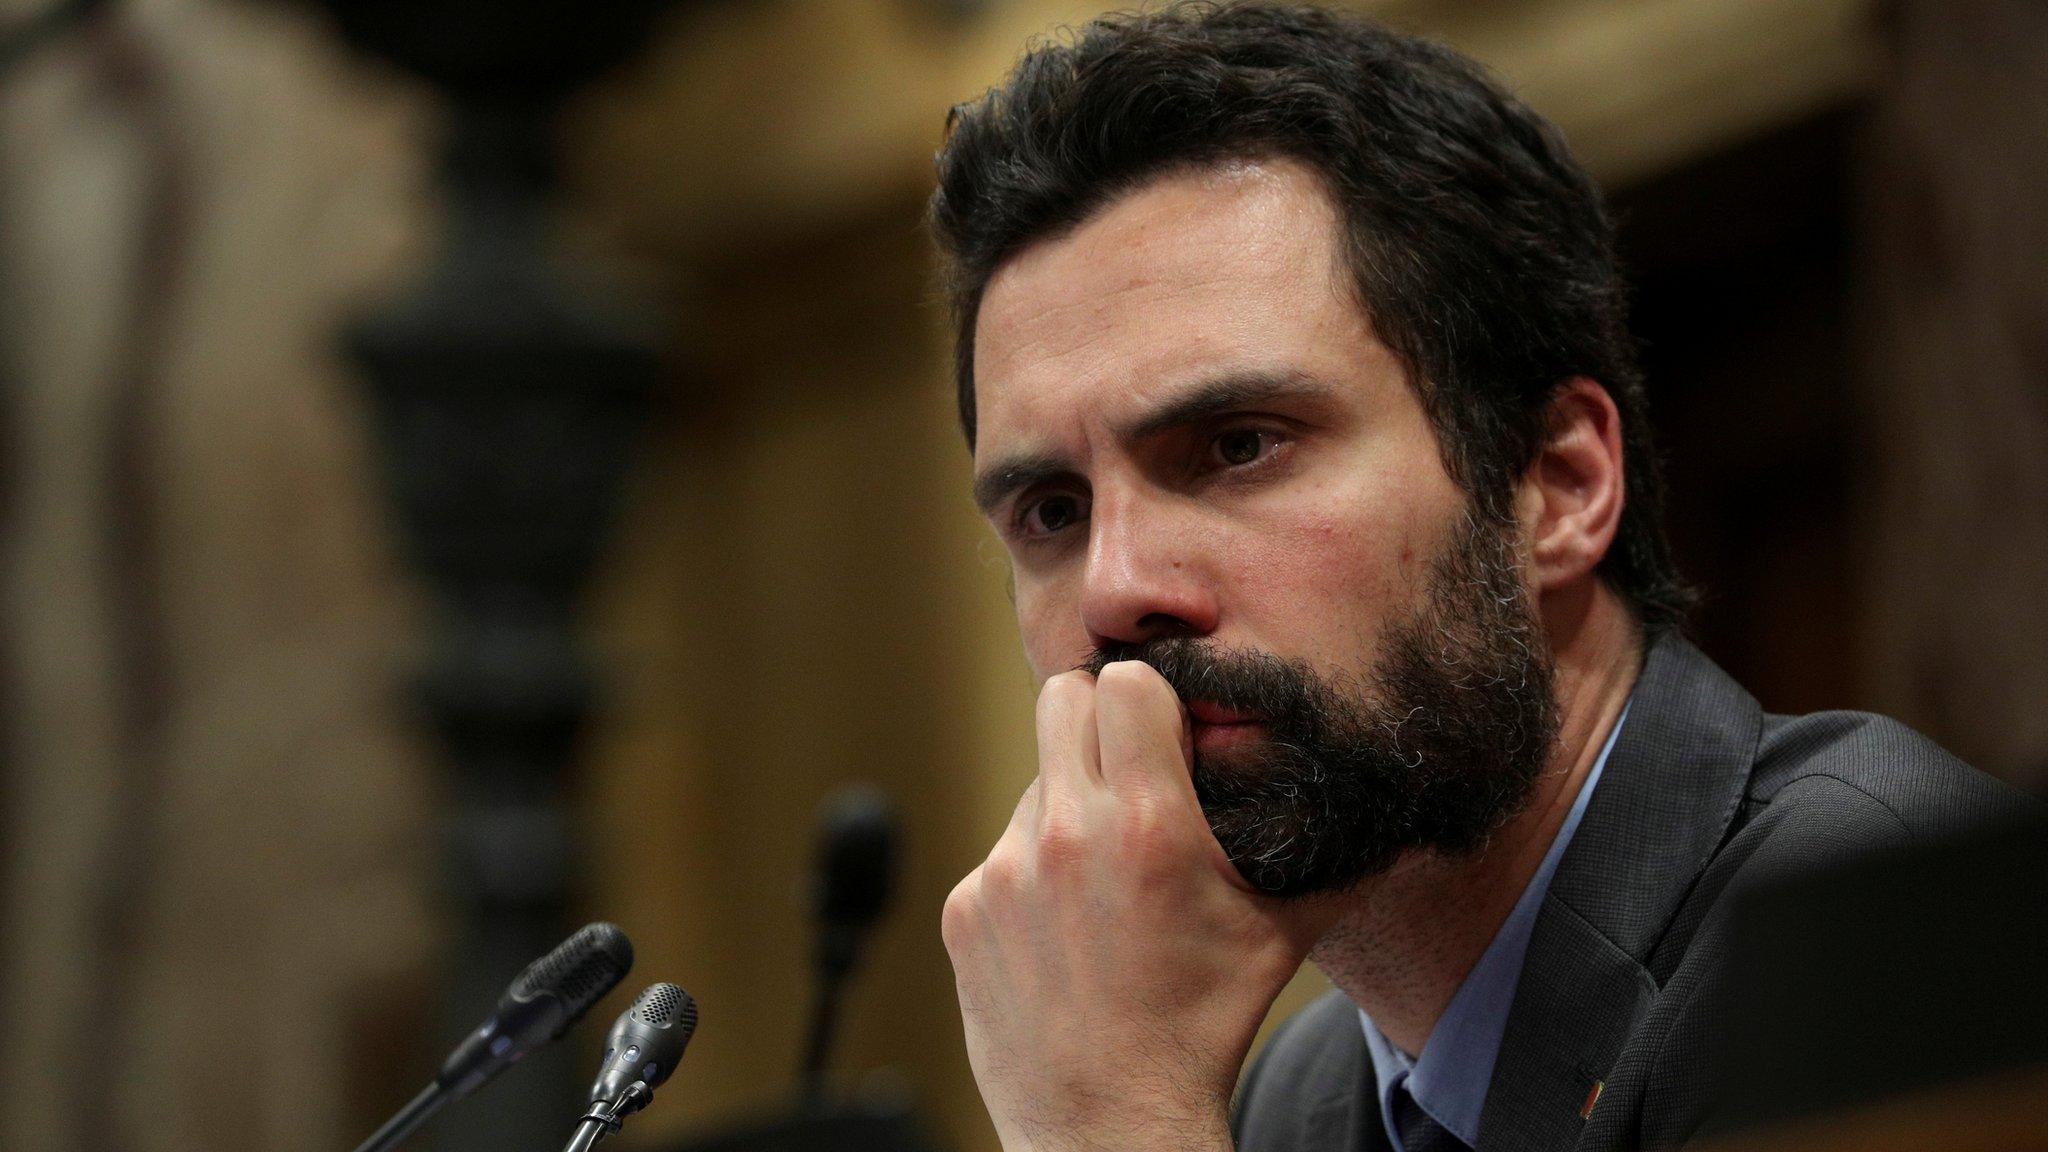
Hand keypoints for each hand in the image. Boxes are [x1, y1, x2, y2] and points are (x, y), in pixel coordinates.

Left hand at [942, 662, 1336, 1151]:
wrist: (1112, 1123)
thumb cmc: (1205, 1026)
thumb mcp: (1280, 934)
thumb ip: (1330, 855)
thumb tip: (1381, 808)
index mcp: (1149, 825)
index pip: (1126, 682)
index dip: (1151, 699)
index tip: (1166, 732)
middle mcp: (1067, 834)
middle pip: (1061, 700)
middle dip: (1099, 721)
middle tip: (1128, 766)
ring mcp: (1004, 871)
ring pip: (1035, 784)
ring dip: (1069, 807)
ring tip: (1105, 878)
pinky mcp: (965, 909)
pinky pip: (1000, 853)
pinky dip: (1032, 873)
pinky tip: (1066, 929)